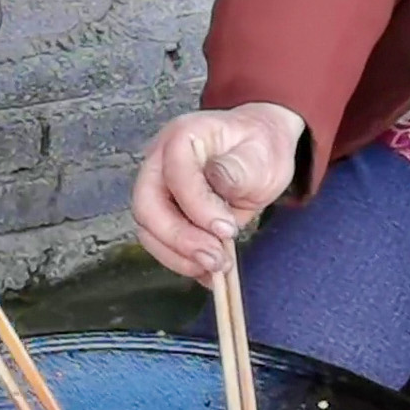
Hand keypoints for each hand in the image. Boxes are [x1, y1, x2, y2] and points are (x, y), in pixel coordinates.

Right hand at [132, 103, 306, 280]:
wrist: (258, 152)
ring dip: (179, 255)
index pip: (176, 175)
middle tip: (215, 260)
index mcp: (183, 137)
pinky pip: (160, 242)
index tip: (228, 229)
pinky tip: (209, 273)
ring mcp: (156, 187)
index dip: (198, 207)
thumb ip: (238, 169)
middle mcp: (159, 160)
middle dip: (179, 239)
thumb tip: (217, 182)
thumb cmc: (260, 149)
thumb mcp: (262, 155)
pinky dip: (182, 261)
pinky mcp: (163, 212)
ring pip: (148, 229)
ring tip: (216, 267)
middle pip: (147, 206)